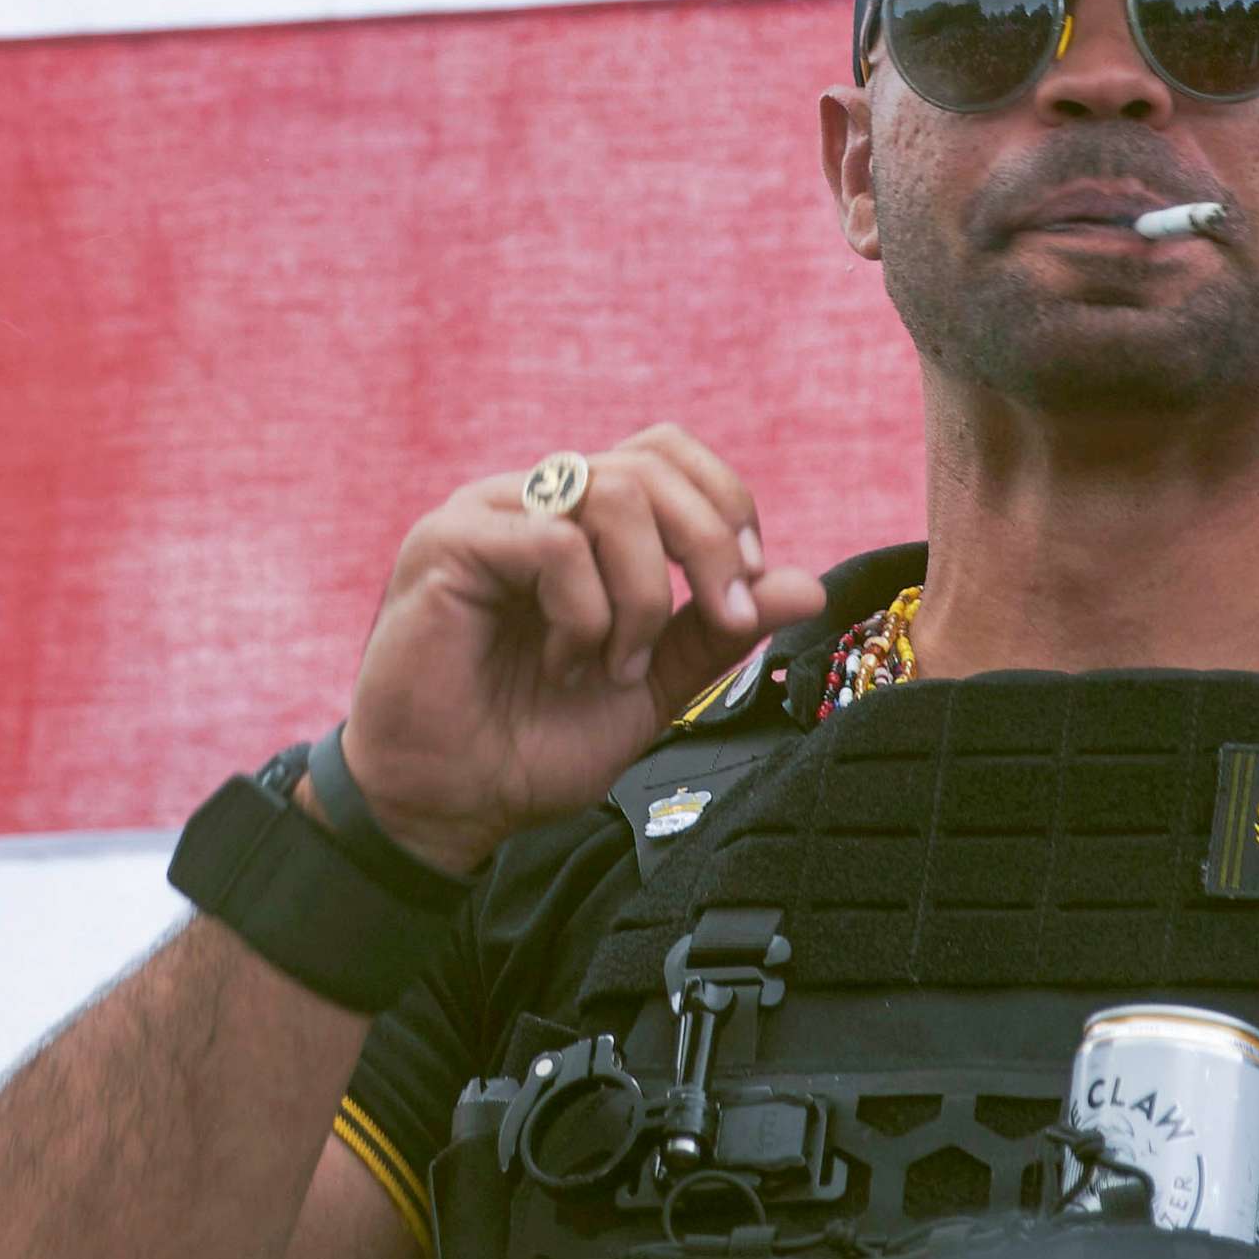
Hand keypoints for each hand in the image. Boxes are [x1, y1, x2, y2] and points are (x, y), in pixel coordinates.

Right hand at [337, 425, 826, 871]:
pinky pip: (554, 541)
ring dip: (642, 596)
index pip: (669, 454)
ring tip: (617, 667)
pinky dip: (585, 612)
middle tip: (723, 621)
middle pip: (652, 463)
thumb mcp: (655, 682)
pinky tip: (566, 665)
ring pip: (612, 494)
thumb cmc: (536, 742)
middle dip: (710, 546)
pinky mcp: (447, 544)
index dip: (725, 507)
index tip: (745, 594)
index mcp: (583, 519)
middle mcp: (536, 500)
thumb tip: (811, 586)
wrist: (450, 804)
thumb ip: (720, 630)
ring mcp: (489, 514)